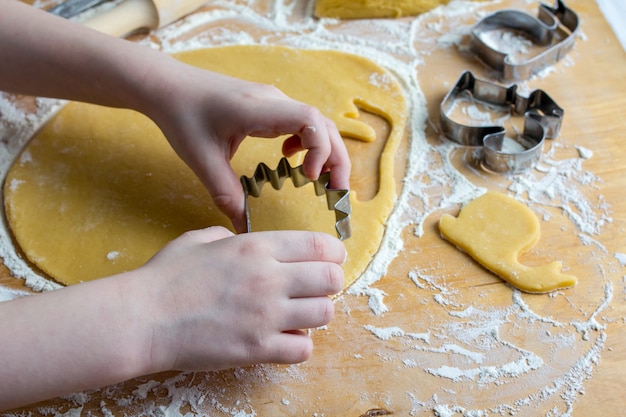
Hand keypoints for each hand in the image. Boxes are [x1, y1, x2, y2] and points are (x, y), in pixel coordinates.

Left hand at [140, 61, 350, 232]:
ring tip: (323, 180)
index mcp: (259, 110)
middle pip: (323, 124)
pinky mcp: (268, 105)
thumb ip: (225, 194)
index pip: (310, 121)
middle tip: (337, 191)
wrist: (168, 86)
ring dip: (325, 151)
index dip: (320, 149)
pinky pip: (301, 122)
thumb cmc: (182, 116)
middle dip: (336, 158)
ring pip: (315, 123)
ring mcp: (273, 101)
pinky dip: (308, 142)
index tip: (310, 177)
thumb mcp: (201, 160)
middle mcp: (273, 101)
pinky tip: (291, 158)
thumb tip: (242, 228)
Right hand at [140, 227, 345, 372]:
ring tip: (298, 315)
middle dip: (330, 283)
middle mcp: (269, 278)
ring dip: (316, 314)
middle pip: (331, 279)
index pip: (320, 245)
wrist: (142, 318)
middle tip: (315, 288)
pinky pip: (303, 349)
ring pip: (324, 314)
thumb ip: (227, 235)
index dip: (334, 253)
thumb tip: (238, 239)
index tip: (332, 259)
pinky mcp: (257, 348)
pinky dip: (299, 345)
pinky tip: (283, 338)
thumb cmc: (165, 277)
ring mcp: (265, 315)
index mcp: (257, 247)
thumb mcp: (199, 240)